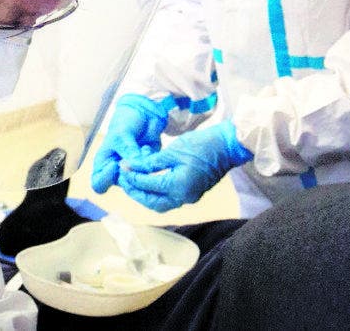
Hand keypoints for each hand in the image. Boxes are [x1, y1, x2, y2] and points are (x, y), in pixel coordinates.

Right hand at [91, 94, 169, 193]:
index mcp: (103, 164)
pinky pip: (151, 172)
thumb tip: (136, 166)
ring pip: (139, 181)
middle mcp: (118, 171)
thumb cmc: (124, 123)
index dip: (106, 179)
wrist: (142, 113)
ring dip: (142, 168)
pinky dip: (151, 161)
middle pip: (122, 185)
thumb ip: (128, 151)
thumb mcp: (122, 135)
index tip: (114, 164)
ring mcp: (134, 170)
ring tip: (143, 149)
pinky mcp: (148, 166)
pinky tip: (148, 147)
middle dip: (130, 175)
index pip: (99, 184)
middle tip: (134, 160)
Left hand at [117, 121, 252, 211]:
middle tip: (124, 179)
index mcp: (178, 186)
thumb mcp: (172, 151)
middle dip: (136, 192)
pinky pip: (169, 199)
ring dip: (145, 195)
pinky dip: (156, 193)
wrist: (228, 146)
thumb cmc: (201, 145)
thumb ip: (150, 162)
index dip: (132, 177)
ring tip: (133, 181)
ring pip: (160, 204)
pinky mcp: (192, 194)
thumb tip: (130, 166)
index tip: (122, 168)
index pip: (147, 185)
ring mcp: (189, 197)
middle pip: (152, 203)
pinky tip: (149, 181)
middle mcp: (183, 197)